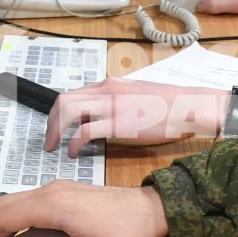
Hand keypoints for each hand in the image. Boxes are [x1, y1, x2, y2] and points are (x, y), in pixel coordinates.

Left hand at [43, 77, 227, 156]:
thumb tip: (106, 114)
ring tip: (54, 146)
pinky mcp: (116, 123)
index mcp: (110, 84)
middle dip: (51, 121)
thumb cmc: (170, 104)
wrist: (188, 106)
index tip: (57, 125)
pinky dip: (73, 142)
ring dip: (56, 130)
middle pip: (64, 100)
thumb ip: (118, 100)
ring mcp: (110, 105)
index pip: (75, 93)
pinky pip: (84, 131)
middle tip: (49, 138)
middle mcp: (106, 90)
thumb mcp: (138, 94)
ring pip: (68, 111)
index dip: (61, 111)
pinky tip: (72, 152)